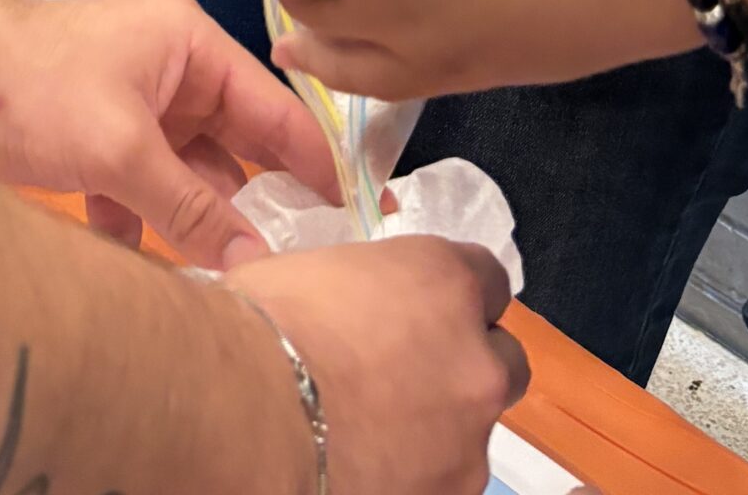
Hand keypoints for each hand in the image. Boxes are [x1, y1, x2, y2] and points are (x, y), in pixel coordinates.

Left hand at [0, 0, 340, 270]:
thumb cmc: (32, 83)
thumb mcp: (119, 149)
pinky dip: (146, 229)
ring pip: (191, 180)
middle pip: (237, 150)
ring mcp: (137, 110)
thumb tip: (257, 261)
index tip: (347, 221)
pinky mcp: (101, 144)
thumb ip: (190, 208)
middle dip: (254, 208)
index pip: (275, 111)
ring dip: (198, 227)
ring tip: (226, 282)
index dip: (312, 165)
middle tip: (289, 269)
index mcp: (192, 49)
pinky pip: (145, 194)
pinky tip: (145, 270)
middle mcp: (174, 75)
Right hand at [226, 234, 528, 494]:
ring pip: (471, 432)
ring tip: (372, 433)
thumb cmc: (265, 325)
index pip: (488, 279)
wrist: (244, 411)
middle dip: (466, 366)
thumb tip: (341, 302)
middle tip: (408, 374)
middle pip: (503, 362)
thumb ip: (359, 290)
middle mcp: (475, 361)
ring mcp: (466, 443)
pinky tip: (363, 467)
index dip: (453, 296)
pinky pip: (441, 484)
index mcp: (445, 284)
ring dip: (437, 428)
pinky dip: (413, 476)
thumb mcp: (316, 273)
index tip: (423, 308)